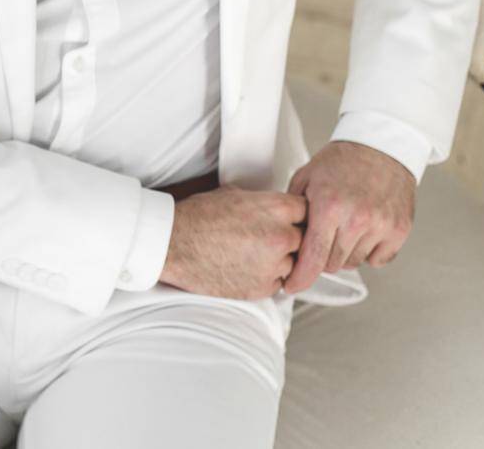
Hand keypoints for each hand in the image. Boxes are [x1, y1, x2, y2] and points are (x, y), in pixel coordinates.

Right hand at [157, 185, 306, 299]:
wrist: (174, 245)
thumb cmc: (198, 218)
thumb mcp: (234, 194)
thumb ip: (263, 202)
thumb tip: (272, 207)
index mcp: (276, 208)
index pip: (309, 211)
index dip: (300, 216)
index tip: (293, 220)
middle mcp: (281, 236)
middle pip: (306, 239)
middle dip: (293, 239)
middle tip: (271, 238)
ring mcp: (273, 264)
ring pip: (294, 264)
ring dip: (281, 261)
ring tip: (254, 254)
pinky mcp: (262, 288)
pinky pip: (278, 283)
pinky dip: (268, 278)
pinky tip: (247, 268)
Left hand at [280, 140, 414, 294]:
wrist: (381, 146)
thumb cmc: (342, 161)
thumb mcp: (307, 177)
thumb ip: (293, 210)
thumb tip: (282, 239)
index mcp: (329, 207)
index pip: (312, 258)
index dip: (299, 277)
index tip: (291, 286)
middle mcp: (356, 219)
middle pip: (332, 264)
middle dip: (323, 255)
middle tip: (325, 234)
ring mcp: (380, 226)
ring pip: (354, 263)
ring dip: (346, 252)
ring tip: (346, 225)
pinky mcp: (399, 230)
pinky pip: (378, 260)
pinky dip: (370, 251)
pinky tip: (366, 230)